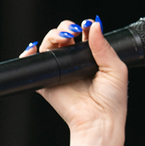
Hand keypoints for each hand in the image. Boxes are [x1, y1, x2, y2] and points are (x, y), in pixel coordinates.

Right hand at [20, 17, 128, 136]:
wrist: (99, 120)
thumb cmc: (112, 99)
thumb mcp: (115, 69)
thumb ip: (103, 47)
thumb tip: (95, 25)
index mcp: (93, 57)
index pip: (84, 35)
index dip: (83, 27)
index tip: (87, 26)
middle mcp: (75, 62)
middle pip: (63, 36)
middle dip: (65, 28)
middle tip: (72, 32)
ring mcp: (61, 71)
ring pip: (49, 46)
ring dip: (51, 36)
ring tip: (61, 38)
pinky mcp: (47, 82)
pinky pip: (34, 65)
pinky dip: (28, 55)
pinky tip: (33, 48)